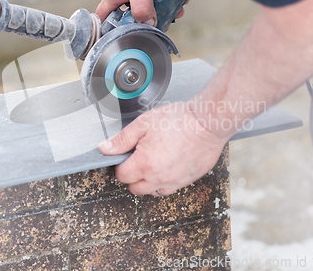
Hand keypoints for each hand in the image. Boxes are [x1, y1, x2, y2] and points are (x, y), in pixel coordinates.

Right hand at [96, 0, 169, 25]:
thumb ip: (143, 8)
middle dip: (149, 20)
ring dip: (165, 9)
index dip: (110, 30)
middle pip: (135, 15)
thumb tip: (150, 25)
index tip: (120, 40)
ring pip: (152, 5)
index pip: (106, 19)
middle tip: (161, 25)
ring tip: (176, 11)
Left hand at [98, 102, 228, 196]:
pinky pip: (169, 189)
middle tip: (138, 158)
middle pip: (135, 188)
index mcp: (144, 164)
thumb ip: (122, 139)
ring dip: (148, 181)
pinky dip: (164, 182)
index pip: (122, 176)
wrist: (207, 123)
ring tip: (153, 162)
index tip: (126, 155)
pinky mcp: (187, 181)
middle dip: (132, 176)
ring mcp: (174, 182)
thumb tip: (105, 149)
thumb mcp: (143, 123)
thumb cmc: (178, 120)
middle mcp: (158, 178)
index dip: (121, 164)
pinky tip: (166, 166)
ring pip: (152, 192)